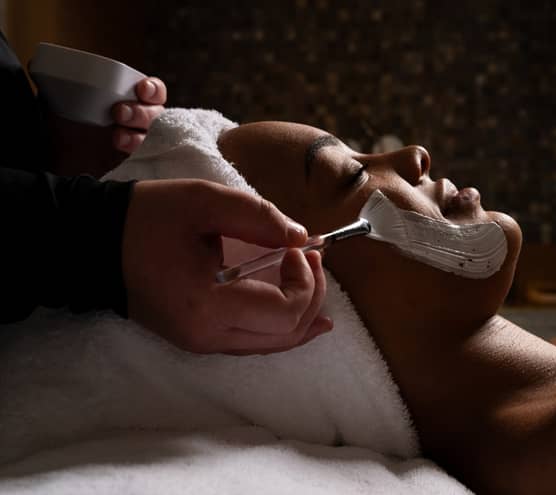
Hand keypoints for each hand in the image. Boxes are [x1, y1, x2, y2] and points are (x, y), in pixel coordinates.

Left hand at [47, 77, 166, 176]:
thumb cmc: (63, 130)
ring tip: (116, 137)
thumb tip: (38, 68)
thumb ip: (58, 87)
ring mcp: (139, 142)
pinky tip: (124, 151)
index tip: (140, 88)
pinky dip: (140, 153)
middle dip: (141, 112)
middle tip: (118, 112)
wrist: (58, 163)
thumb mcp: (59, 104)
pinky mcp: (136, 162)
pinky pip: (148, 157)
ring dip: (138, 135)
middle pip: (157, 114)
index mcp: (128, 100)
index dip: (152, 88)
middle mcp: (139, 121)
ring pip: (154, 136)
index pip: (153, 92)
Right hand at [122, 179, 332, 353]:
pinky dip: (284, 324)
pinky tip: (306, 312)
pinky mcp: (200, 339)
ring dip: (303, 312)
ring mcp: (203, 343)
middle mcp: (208, 335)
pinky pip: (256, 341)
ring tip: (314, 276)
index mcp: (207, 305)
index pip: (285, 312)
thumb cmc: (147, 219)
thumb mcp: (205, 201)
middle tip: (313, 257)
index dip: (306, 281)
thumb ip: (259, 217)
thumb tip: (301, 237)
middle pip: (287, 334)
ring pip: (275, 344)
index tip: (297, 248)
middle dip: (313, 295)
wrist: (95, 245)